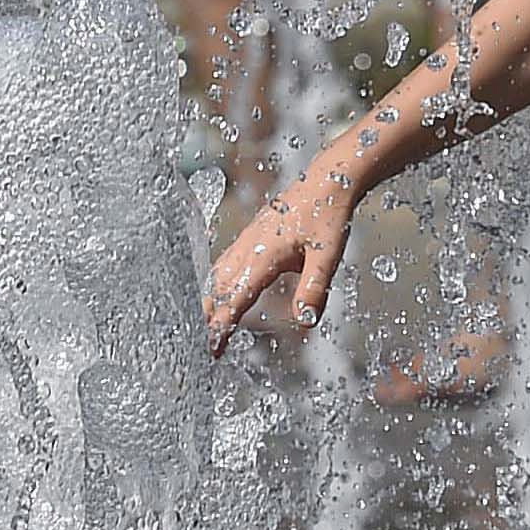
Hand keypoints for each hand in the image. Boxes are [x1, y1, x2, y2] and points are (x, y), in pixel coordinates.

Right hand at [204, 165, 359, 355]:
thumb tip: (305, 321)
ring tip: (201, 329)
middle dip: (206, 319)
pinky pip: (223, 266)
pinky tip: (215, 297)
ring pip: (216, 277)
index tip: (212, 347)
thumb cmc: (327, 216)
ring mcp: (244, 241)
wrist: (327, 181)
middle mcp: (246, 248)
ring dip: (208, 303)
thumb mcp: (327, 255)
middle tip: (201, 348)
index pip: (235, 297)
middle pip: (217, 290)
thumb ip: (315, 288)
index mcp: (262, 254)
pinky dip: (215, 286)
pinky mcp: (249, 238)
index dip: (221, 324)